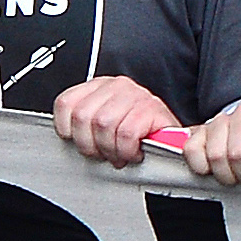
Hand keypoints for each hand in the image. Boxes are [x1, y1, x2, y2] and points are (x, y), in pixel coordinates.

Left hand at [52, 73, 180, 168]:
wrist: (175, 143)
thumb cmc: (137, 138)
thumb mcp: (104, 126)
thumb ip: (83, 125)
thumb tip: (64, 138)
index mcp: (99, 86)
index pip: (65, 104)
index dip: (68, 131)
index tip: (84, 143)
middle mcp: (116, 85)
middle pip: (83, 117)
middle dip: (90, 145)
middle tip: (104, 153)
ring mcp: (135, 94)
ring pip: (104, 125)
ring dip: (111, 149)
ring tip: (120, 154)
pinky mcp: (152, 108)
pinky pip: (126, 134)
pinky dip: (127, 150)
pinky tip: (133, 153)